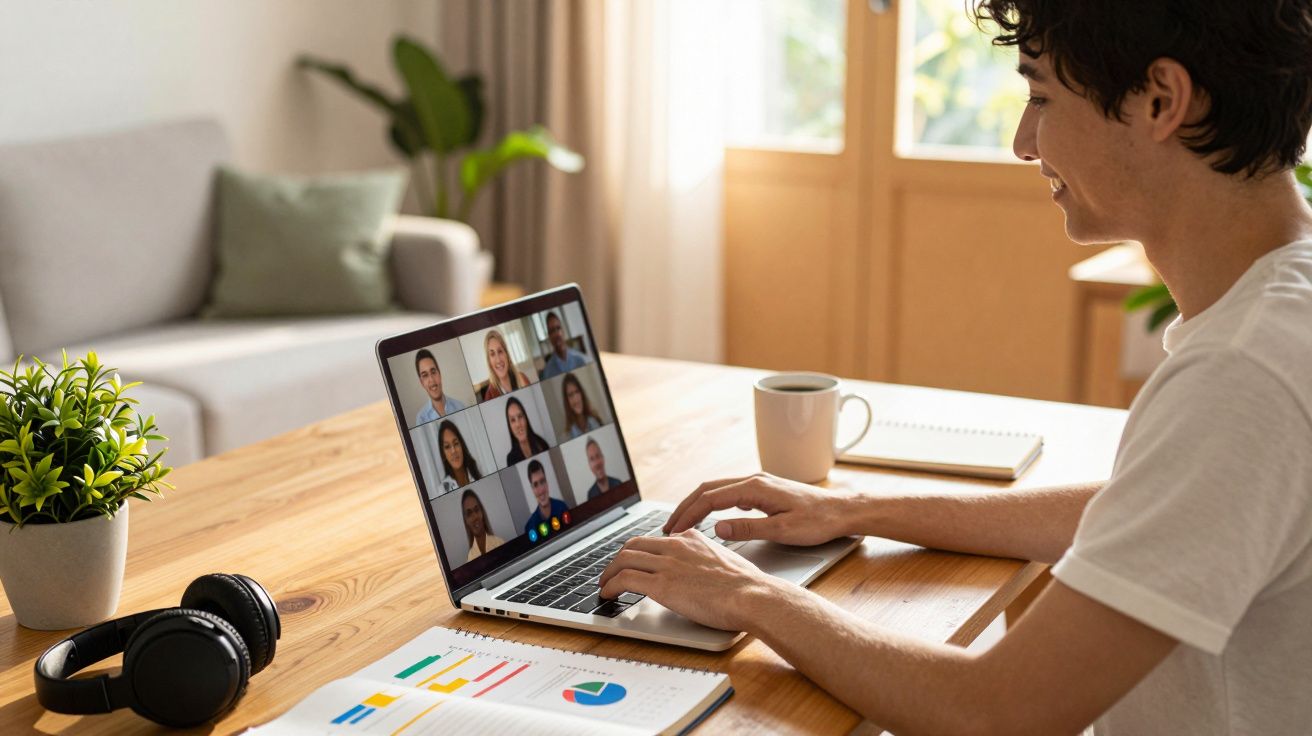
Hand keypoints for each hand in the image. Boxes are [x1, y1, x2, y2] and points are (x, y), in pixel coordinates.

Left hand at [598, 530, 783, 630]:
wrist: (752, 595)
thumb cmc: (747, 585)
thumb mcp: (725, 559)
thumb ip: (707, 558)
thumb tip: (702, 570)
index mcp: (691, 539)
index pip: (655, 539)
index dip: (639, 551)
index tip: (634, 561)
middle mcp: (676, 546)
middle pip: (633, 545)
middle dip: (618, 559)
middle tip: (612, 571)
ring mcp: (668, 564)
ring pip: (624, 559)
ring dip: (609, 573)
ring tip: (605, 585)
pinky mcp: (662, 585)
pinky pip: (625, 579)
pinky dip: (611, 586)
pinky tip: (608, 594)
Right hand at [662, 472, 859, 545]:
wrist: (842, 511)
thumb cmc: (817, 522)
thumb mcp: (783, 531)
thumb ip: (748, 529)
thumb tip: (718, 528)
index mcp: (755, 488)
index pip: (710, 498)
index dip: (688, 513)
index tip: (673, 530)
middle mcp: (754, 480)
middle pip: (708, 489)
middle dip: (685, 506)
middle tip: (669, 526)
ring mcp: (759, 483)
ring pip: (717, 489)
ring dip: (697, 504)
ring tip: (683, 522)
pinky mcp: (764, 490)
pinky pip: (729, 492)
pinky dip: (712, 503)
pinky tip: (710, 517)